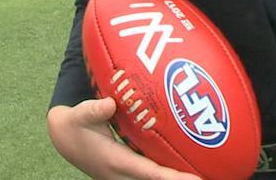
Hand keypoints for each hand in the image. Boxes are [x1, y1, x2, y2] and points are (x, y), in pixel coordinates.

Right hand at [48, 98, 201, 179]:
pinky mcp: (129, 173)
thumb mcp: (77, 115)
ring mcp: (126, 176)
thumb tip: (110, 103)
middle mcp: (124, 174)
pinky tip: (186, 168)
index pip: (150, 173)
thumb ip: (92, 110)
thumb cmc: (74, 125)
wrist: (64, 140)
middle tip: (211, 177)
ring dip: (177, 178)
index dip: (172, 178)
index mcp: (115, 161)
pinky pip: (153, 175)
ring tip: (207, 173)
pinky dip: (168, 174)